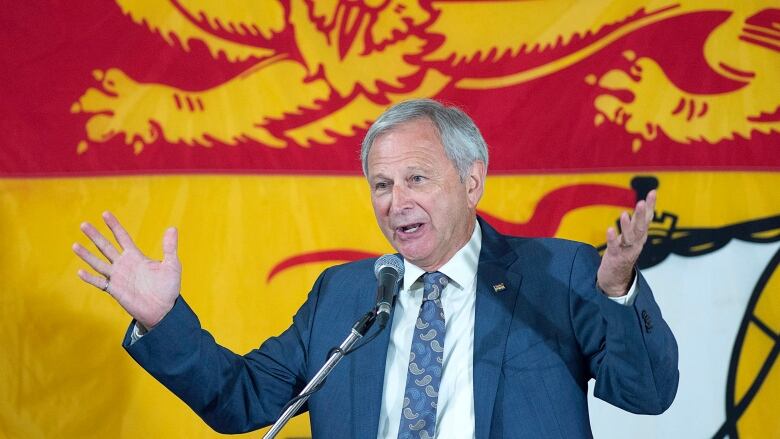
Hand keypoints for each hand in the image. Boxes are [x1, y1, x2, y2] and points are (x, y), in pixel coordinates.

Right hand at [73, 211, 181, 328]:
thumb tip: (172, 228)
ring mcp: (118, 277)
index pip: (122, 237)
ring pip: (99, 263)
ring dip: (87, 255)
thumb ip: (170, 247)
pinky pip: (100, 283)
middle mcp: (124, 264)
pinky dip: (90, 278)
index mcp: (136, 256)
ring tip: (75, 245)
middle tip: (83, 224)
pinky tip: (80, 272)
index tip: (105, 213)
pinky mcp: (115, 291)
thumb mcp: (172, 265)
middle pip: (106, 247)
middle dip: (95, 236)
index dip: (114, 226)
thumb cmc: (168, 288)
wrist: (163, 309)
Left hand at [597, 190, 655, 296]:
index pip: (647, 218)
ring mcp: (626, 250)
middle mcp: (636, 242)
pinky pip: (614, 247)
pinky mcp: (615, 257)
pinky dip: (613, 239)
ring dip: (627, 226)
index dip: (651, 206)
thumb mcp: (632, 236)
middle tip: (642, 202)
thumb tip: (644, 203)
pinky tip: (610, 229)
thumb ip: (637, 221)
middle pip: (640, 227)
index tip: (653, 192)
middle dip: (641, 215)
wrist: (617, 278)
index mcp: (640, 236)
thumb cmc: (624, 252)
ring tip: (624, 214)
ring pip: (629, 237)